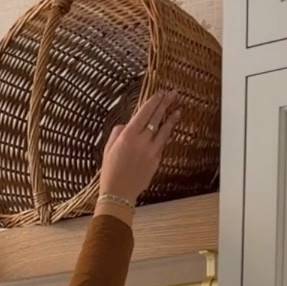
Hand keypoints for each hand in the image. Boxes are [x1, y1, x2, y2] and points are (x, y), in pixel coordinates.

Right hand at [97, 89, 182, 205]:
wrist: (119, 192)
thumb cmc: (111, 170)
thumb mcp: (109, 147)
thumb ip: (118, 132)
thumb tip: (128, 123)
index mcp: (128, 136)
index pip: (144, 112)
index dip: (153, 101)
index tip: (160, 93)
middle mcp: (142, 141)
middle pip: (156, 118)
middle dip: (165, 104)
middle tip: (173, 94)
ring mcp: (151, 151)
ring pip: (164, 131)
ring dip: (171, 119)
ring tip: (178, 110)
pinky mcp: (156, 161)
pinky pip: (162, 145)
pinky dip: (166, 136)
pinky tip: (169, 131)